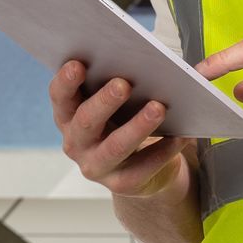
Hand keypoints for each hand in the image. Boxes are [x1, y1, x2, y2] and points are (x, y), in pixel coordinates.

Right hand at [48, 60, 191, 198]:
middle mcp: (76, 143)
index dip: (66, 81)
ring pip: (114, 147)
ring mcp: (96, 167)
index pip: (60, 97)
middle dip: (104, 101)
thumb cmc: (126, 120)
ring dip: (137, 127)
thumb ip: (114, 83)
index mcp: (69, 116)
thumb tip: (137, 57)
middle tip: (124, 83)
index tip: (78, 63)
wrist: (142, 169)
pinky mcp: (122, 185)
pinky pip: (143, 167)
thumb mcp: (115, 103)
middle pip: (86, 121)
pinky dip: (164, 150)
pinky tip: (182, 135)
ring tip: (159, 107)